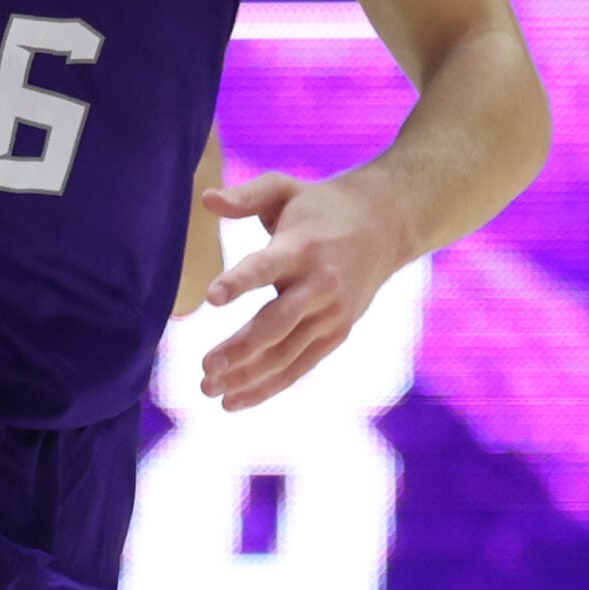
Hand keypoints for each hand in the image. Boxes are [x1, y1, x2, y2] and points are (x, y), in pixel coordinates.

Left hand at [198, 170, 410, 409]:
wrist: (384, 226)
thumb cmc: (320, 206)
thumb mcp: (284, 189)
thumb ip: (245, 196)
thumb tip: (206, 199)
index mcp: (302, 247)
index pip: (266, 266)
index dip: (239, 281)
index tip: (211, 297)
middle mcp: (319, 285)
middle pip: (275, 324)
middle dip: (239, 348)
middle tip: (204, 367)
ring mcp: (330, 315)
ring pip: (285, 354)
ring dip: (247, 376)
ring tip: (209, 389)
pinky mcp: (336, 334)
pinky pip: (299, 367)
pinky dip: (268, 387)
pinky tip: (235, 400)